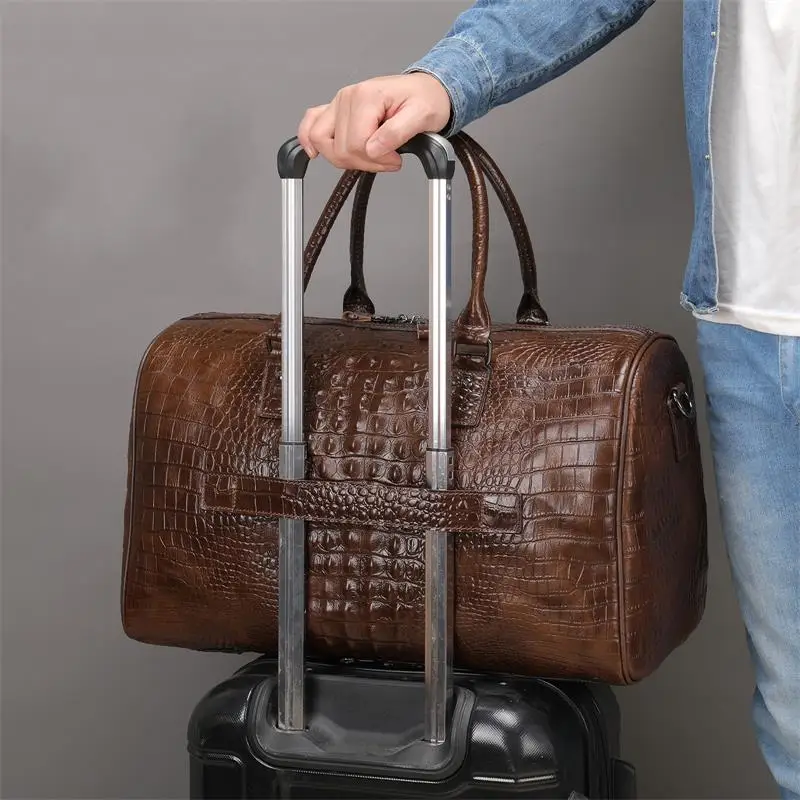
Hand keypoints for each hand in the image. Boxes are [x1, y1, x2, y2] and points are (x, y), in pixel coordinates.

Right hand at [297, 73, 451, 171]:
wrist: (425, 90)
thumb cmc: (425, 100)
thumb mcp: (421, 116)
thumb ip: (396, 133)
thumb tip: (374, 149)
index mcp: (367, 96)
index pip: (358, 144)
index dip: (377, 160)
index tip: (395, 160)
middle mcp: (348, 98)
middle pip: (340, 148)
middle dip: (365, 162)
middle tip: (387, 159)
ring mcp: (339, 104)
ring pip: (324, 143)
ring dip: (345, 158)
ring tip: (369, 156)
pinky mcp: (336, 110)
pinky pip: (310, 124)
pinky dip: (309, 140)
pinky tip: (314, 152)